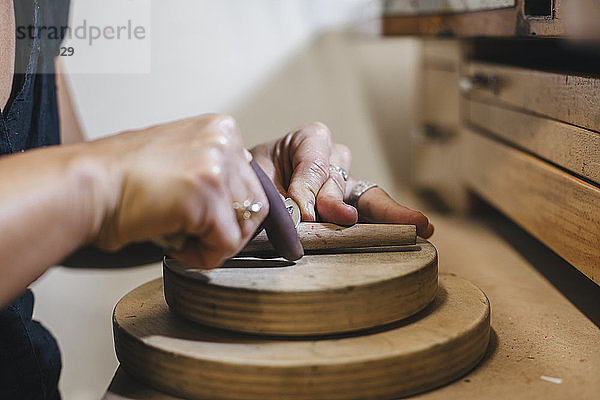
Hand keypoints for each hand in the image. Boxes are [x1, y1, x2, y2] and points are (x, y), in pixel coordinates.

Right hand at [89, 114, 267, 267]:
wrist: (85, 185)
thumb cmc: (121, 178)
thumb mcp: (179, 158)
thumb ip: (212, 170)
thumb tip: (234, 200)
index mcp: (220, 129)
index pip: (250, 183)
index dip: (226, 211)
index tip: (199, 217)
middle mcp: (224, 140)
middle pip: (254, 206)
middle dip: (223, 229)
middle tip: (189, 232)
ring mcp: (217, 165)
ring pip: (243, 227)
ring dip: (212, 243)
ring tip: (178, 235)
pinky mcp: (207, 194)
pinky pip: (225, 245)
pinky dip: (202, 257)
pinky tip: (174, 243)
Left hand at [251, 122, 432, 237]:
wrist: (253, 194)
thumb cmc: (256, 179)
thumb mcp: (259, 179)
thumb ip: (276, 195)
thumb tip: (300, 217)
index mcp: (307, 140)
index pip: (314, 160)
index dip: (307, 187)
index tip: (300, 213)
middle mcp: (333, 157)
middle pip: (339, 178)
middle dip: (336, 201)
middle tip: (343, 218)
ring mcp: (347, 181)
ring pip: (364, 195)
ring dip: (378, 214)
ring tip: (414, 224)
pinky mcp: (355, 205)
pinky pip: (375, 211)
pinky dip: (396, 220)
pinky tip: (425, 227)